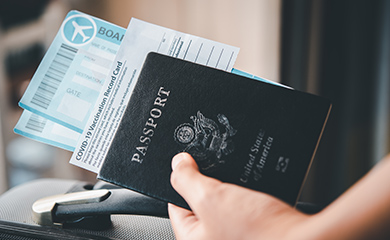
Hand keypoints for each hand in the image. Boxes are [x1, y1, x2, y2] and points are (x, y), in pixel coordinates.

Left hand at [168, 152, 308, 239]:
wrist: (305, 239)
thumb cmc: (261, 233)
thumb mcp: (211, 199)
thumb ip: (187, 180)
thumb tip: (177, 164)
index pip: (176, 206)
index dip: (180, 182)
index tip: (186, 165)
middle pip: (201, 203)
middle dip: (209, 184)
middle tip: (217, 173)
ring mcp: (233, 236)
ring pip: (224, 202)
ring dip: (230, 188)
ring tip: (238, 184)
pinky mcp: (253, 230)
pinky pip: (242, 206)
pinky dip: (245, 195)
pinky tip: (253, 190)